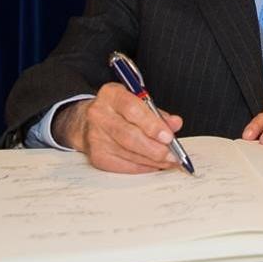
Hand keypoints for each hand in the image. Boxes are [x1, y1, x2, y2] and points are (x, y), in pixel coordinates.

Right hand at [51, 82, 183, 173]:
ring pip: (128, 153)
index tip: (168, 136)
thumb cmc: (116, 110)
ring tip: (169, 161)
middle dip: (154, 148)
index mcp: (111, 95)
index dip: (152, 125)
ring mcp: (95, 137)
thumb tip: (175, 124)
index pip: (132, 109)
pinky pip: (124, 165)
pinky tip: (153, 165)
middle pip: (129, 136)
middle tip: (172, 155)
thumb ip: (157, 113)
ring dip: (153, 160)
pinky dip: (142, 167)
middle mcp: (99, 115)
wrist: (87, 122)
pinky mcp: (96, 156)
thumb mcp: (136, 101)